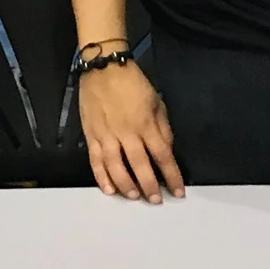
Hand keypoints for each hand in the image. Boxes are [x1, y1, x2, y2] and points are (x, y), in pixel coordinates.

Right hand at [79, 58, 184, 203]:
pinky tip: (109, 189)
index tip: (178, 191)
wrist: (103, 68)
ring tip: (134, 196)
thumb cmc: (133, 82)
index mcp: (146, 124)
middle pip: (140, 166)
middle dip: (150, 186)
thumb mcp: (156, 101)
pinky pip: (96, 161)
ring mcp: (106, 136)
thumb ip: (162, 128)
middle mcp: (127, 133)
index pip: (162, 156)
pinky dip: (102, 177)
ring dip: (126, 185)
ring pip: (116, 167)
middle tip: (156, 200)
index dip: (172, 175)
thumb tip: (166, 150)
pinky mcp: (91, 135)